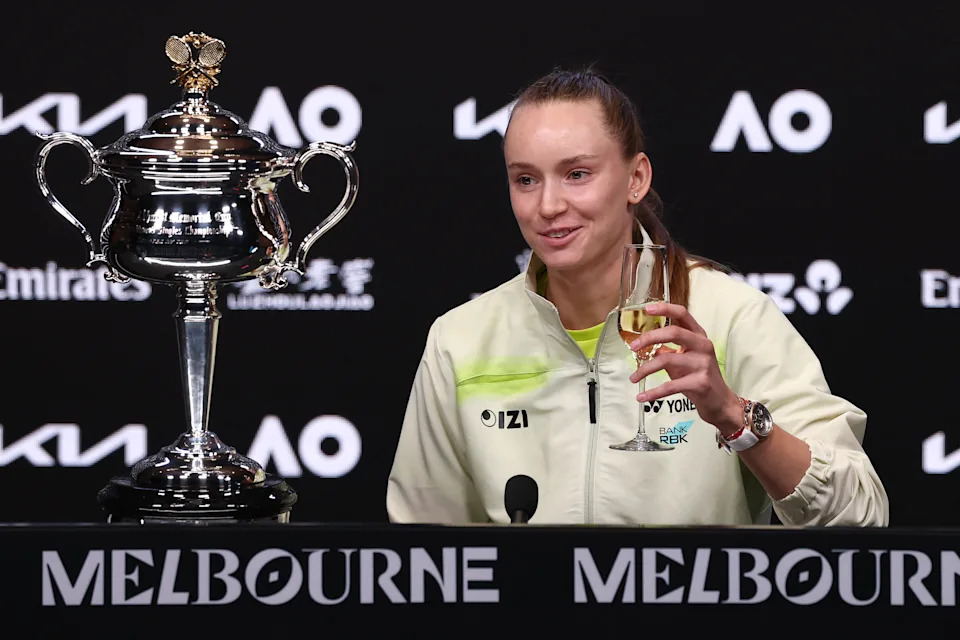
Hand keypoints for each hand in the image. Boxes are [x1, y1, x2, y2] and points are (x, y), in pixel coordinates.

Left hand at [628, 302, 741, 436]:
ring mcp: (703, 364)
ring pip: (666, 359)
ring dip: (645, 369)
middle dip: (649, 338)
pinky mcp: (700, 383)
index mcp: (699, 336)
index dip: (665, 309)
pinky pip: (670, 386)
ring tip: (633, 378)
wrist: (720, 402)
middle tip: (633, 347)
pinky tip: (642, 397)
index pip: (683, 315)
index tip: (646, 309)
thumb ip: (668, 350)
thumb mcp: (684, 359)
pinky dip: (653, 393)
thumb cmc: (699, 377)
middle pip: (673, 332)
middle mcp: (703, 346)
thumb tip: (645, 345)